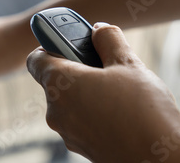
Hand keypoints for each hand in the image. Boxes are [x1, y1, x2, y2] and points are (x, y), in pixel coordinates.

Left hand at [27, 23, 179, 162]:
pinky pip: (81, 121)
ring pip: (70, 102)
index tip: (71, 42)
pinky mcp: (81, 148)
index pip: (35, 59)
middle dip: (78, 69)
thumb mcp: (128, 63)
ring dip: (87, 91)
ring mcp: (67, 133)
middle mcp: (56, 111)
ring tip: (119, 90)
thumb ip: (108, 39)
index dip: (50, 46)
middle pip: (55, 80)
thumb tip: (99, 30)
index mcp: (60, 84)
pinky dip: (93, 112)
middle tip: (106, 65)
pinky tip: (121, 112)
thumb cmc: (144, 112)